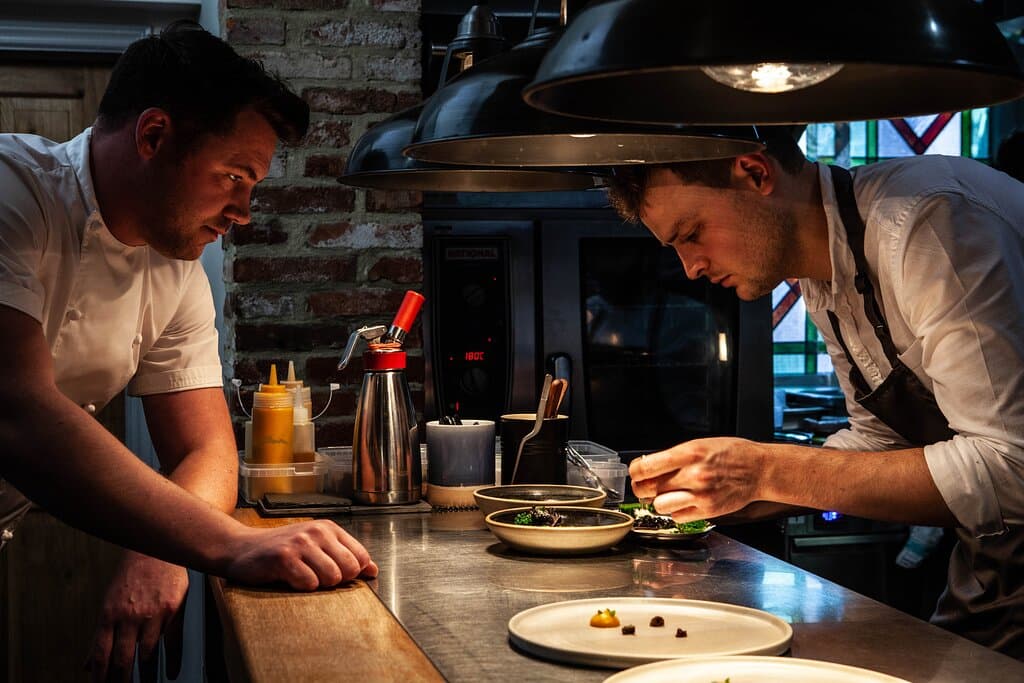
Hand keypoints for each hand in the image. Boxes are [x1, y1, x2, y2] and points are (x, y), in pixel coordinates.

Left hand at [86, 552, 188, 682]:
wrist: (154, 550)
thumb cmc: (130, 577)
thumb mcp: (108, 604)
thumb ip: (100, 635)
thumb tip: (88, 663)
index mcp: (109, 615)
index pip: (101, 653)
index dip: (100, 675)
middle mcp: (129, 616)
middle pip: (123, 658)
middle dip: (121, 679)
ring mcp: (152, 613)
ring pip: (147, 652)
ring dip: (146, 672)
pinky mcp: (172, 609)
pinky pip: (172, 640)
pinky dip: (172, 659)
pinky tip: (172, 671)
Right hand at [224, 520, 378, 589]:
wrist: (242, 548)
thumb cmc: (281, 551)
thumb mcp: (318, 547)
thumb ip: (346, 556)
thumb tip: (373, 570)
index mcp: (329, 528)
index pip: (361, 557)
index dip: (352, 573)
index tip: (336, 574)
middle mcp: (317, 532)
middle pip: (350, 569)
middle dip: (336, 580)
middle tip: (315, 576)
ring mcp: (301, 543)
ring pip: (332, 577)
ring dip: (318, 585)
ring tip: (302, 576)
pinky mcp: (284, 557)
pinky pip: (309, 583)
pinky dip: (301, 587)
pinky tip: (289, 579)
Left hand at [629, 437, 766, 521]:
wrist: (759, 470)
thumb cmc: (731, 454)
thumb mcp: (699, 445)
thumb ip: (674, 457)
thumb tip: (647, 468)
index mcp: (689, 453)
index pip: (645, 468)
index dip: (635, 472)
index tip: (636, 472)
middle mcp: (693, 475)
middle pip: (648, 488)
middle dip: (642, 488)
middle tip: (645, 485)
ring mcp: (701, 495)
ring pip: (659, 506)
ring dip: (659, 501)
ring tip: (668, 493)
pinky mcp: (707, 511)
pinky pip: (677, 516)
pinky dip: (676, 511)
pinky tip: (684, 501)